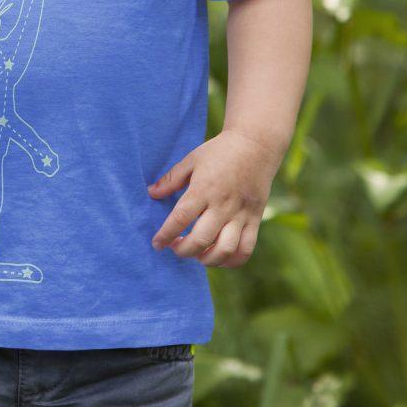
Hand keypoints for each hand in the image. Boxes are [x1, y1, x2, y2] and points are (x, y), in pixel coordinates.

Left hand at [146, 128, 279, 266]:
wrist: (256, 145)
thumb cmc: (219, 151)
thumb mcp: (192, 159)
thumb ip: (171, 179)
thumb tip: (151, 193)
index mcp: (203, 189)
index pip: (180, 219)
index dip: (165, 235)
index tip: (156, 243)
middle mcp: (222, 204)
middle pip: (200, 240)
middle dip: (182, 250)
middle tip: (175, 247)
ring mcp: (241, 213)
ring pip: (225, 249)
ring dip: (206, 259)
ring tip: (196, 255)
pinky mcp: (255, 219)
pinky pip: (246, 249)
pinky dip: (232, 261)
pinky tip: (219, 258)